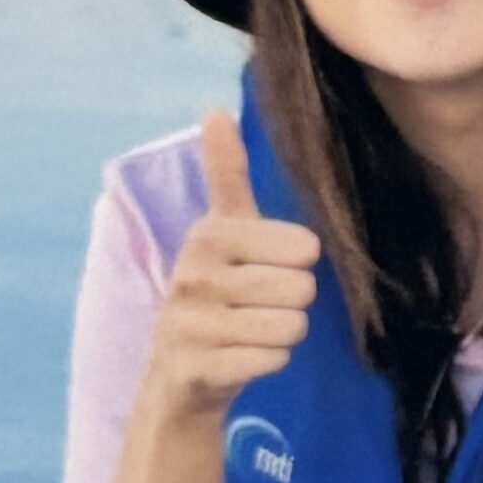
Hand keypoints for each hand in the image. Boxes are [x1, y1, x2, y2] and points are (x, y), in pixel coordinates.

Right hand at [149, 108, 321, 417]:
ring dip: (283, 334)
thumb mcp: (223, 231)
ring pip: (290, 326)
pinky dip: (268, 362)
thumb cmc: (215, 294)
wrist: (179, 374)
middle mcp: (194, 273)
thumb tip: (214, 108)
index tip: (267, 269)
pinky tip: (242, 357)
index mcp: (209, 234)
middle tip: (258, 307)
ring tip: (251, 331)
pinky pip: (271, 359)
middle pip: (300, 288)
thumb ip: (225, 173)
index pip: (302, 248)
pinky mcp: (195, 366)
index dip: (298, 265)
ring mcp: (189, 322)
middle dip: (292, 303)